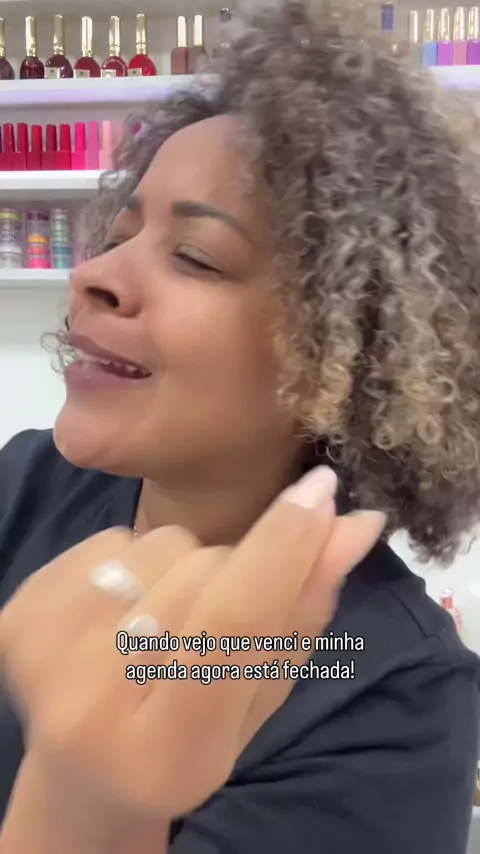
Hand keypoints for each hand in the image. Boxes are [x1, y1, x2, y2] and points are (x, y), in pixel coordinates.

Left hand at [0, 466, 385, 836]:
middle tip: (219, 620)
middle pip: (201, 570)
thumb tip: (356, 523)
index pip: (236, 621)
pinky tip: (125, 610)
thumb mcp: (260, 695)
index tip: (323, 488)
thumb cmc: (191, 743)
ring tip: (168, 621)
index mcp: (168, 751)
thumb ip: (303, 612)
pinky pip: (112, 538)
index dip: (284, 547)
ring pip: (159, 545)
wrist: (85, 767)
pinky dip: (136, 561)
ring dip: (184, 566)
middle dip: (235, 571)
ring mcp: (43, 655)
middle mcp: (90, 704)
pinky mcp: (17, 615)